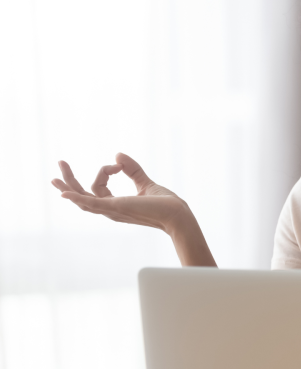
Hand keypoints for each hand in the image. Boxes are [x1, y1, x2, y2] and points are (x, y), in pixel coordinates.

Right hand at [51, 153, 189, 234]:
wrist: (177, 214)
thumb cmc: (165, 203)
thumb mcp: (145, 182)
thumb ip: (132, 169)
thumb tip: (118, 155)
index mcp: (115, 205)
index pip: (98, 186)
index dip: (105, 170)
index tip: (118, 163)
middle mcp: (110, 210)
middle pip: (82, 195)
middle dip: (70, 180)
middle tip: (60, 163)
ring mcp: (112, 210)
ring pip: (82, 199)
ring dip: (68, 186)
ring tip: (56, 174)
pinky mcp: (116, 207)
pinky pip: (92, 204)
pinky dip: (77, 198)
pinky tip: (64, 193)